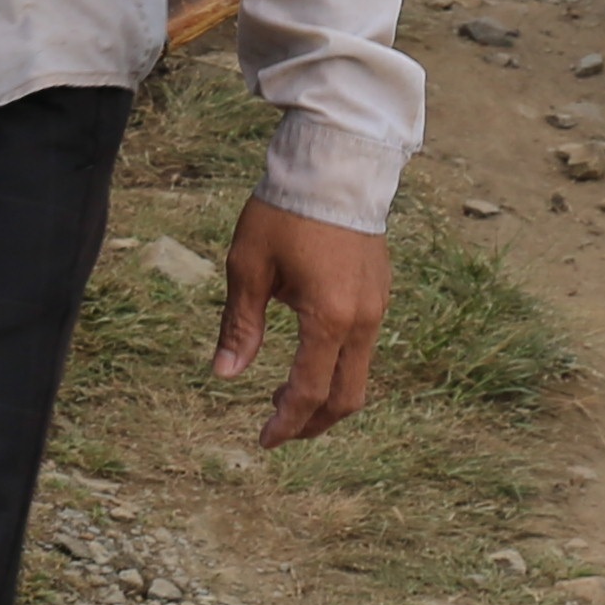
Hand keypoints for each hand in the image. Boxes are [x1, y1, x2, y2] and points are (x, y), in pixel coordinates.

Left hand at [212, 202, 392, 447]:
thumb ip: (240, 326)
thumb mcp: (248, 267)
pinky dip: (338, 367)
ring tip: (288, 398)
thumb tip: (224, 375)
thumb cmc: (284, 212)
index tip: (264, 440)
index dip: (286, 423)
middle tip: (280, 430)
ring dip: (327, 396)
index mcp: (329, 318)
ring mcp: (377, 306)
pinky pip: (364, 347)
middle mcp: (363, 320)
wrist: (333, 164)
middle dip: (313, 422)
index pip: (310, 392)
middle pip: (347, 397)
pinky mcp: (380, 292)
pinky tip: (309, 359)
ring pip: (360, 374)